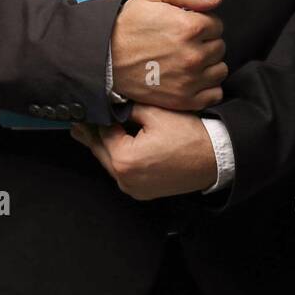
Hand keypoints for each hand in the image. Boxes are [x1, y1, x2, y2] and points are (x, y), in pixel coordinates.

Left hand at [70, 104, 217, 199]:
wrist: (215, 159)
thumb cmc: (189, 136)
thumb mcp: (156, 113)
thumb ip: (128, 108)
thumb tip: (111, 102)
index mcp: (124, 160)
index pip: (101, 133)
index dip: (95, 118)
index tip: (85, 109)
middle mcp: (125, 179)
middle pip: (101, 151)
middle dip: (92, 134)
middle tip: (78, 122)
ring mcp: (134, 189)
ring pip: (111, 163)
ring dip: (105, 146)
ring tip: (95, 130)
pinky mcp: (143, 192)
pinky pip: (123, 172)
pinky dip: (119, 157)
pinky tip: (117, 144)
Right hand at [110, 0, 226, 110]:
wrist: (106, 57)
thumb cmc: (127, 26)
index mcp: (189, 27)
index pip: (217, 24)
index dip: (203, 22)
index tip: (188, 25)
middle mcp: (193, 55)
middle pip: (219, 46)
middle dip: (206, 42)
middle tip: (184, 42)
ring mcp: (190, 80)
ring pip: (219, 69)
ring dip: (209, 64)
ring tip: (188, 59)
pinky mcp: (184, 99)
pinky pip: (214, 94)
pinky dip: (208, 87)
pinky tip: (193, 78)